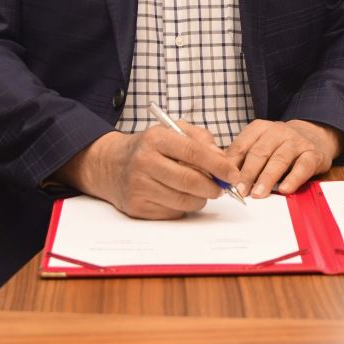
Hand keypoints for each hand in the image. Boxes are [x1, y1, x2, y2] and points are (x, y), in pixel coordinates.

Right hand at [56, 121, 241, 219]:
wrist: (110, 165)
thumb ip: (200, 139)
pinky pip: (172, 213)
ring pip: (184, 201)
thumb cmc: (149, 147)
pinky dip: (183, 207)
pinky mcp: (136, 207)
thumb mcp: (172, 131)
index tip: (234, 174)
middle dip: (213, 188)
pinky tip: (179, 196)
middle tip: (222, 188)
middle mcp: (144, 162)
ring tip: (201, 191)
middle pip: (190, 181)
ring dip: (200, 199)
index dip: (218, 166)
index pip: (194, 153)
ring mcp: (139, 186)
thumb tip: (223, 159)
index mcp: (156, 138)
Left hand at [227, 119, 343, 197]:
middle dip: (248, 173)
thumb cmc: (280, 146)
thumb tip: (220, 178)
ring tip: (258, 194)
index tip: (224, 181)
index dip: (232, 165)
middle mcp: (278, 132)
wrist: (314, 135)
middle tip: (240, 191)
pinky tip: (285, 189)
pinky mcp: (313, 153)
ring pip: (280, 159)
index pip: (242, 146)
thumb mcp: (260, 145)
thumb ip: (243, 158)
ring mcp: (296, 142)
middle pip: (260, 152)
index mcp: (260, 129)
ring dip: (267, 178)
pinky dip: (294, 178)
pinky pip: (303, 166)